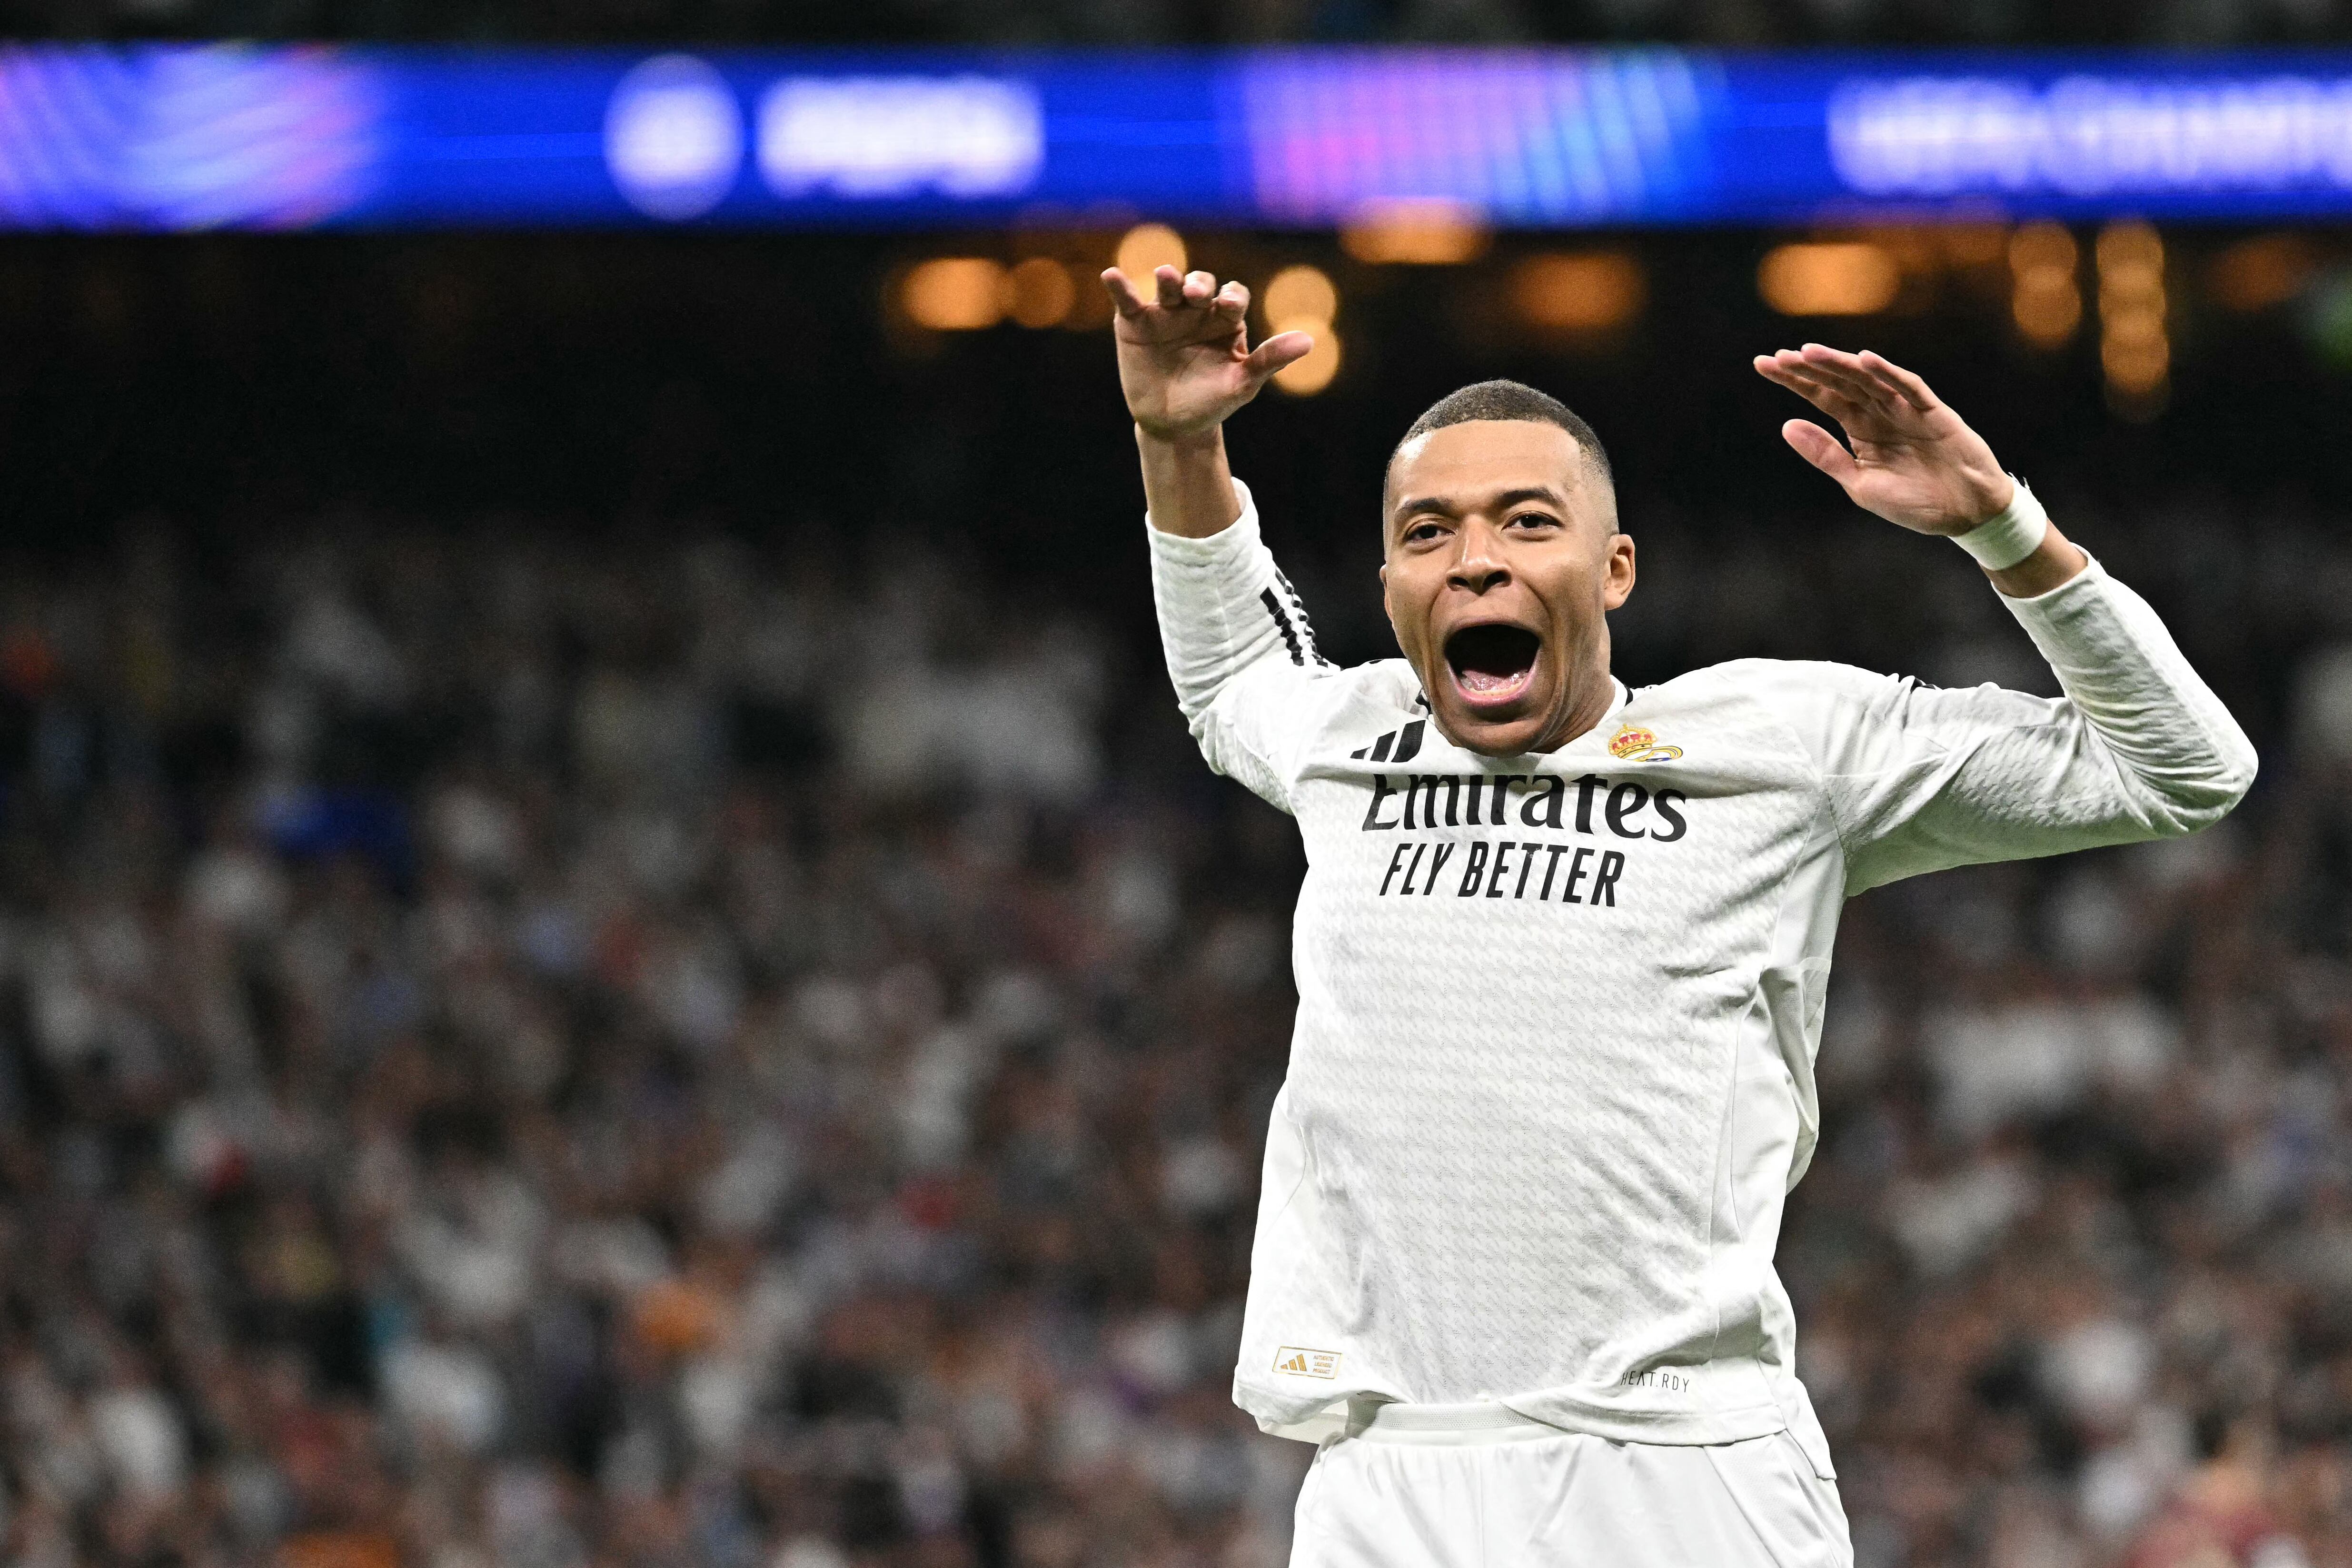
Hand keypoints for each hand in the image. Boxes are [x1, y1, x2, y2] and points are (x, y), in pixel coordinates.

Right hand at [1105, 266, 1312, 440]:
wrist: (1174, 426)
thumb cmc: (1213, 401)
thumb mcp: (1243, 383)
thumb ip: (1270, 359)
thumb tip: (1309, 341)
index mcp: (1225, 319)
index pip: (1232, 296)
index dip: (1232, 298)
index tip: (1229, 307)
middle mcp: (1196, 310)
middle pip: (1201, 285)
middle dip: (1200, 286)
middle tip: (1198, 296)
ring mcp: (1164, 313)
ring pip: (1168, 287)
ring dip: (1169, 279)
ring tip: (1167, 276)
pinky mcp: (1134, 323)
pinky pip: (1128, 300)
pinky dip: (1120, 287)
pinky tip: (1112, 276)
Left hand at [1754, 345, 2013, 534]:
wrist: (1963, 513)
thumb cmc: (1913, 501)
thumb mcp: (1859, 483)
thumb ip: (1826, 455)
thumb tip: (1786, 426)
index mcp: (1859, 428)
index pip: (1822, 396)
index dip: (1795, 381)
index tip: (1763, 364)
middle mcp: (1879, 412)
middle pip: (1839, 382)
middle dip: (1809, 368)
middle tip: (1777, 356)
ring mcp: (1905, 409)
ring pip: (1868, 379)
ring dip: (1839, 364)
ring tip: (1809, 352)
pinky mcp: (1932, 412)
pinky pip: (1908, 387)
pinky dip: (1888, 373)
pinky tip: (1864, 360)